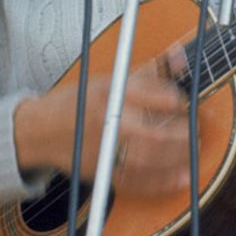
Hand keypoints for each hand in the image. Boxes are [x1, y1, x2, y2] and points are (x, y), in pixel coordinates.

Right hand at [14, 51, 191, 197]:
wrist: (40, 131)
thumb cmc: (80, 101)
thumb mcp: (110, 79)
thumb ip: (148, 71)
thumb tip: (181, 54)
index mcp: (108, 93)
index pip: (151, 95)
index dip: (175, 100)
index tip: (184, 102)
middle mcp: (106, 122)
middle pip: (154, 132)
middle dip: (182, 133)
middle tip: (196, 129)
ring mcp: (103, 150)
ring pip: (148, 159)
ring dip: (178, 156)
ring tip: (194, 148)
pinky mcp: (101, 172)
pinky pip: (136, 181)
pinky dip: (162, 181)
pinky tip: (182, 176)